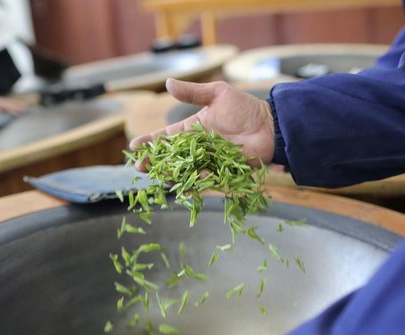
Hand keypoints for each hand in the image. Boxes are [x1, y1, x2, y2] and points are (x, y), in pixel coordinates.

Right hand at [129, 79, 274, 168]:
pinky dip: (195, 181)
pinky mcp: (221, 172)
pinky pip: (204, 179)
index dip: (149, 142)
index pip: (165, 137)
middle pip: (169, 158)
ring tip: (158, 175)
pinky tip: (187, 181)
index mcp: (192, 129)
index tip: (134, 146)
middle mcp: (197, 148)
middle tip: (139, 166)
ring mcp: (208, 161)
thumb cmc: (245, 108)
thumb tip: (167, 83)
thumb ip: (193, 92)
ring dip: (170, 175)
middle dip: (153, 162)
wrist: (270, 126)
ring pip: (183, 172)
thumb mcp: (217, 94)